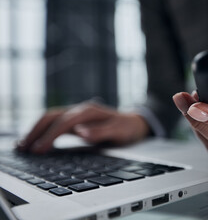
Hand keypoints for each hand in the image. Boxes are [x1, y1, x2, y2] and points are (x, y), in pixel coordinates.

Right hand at [17, 102, 149, 153]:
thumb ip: (100, 132)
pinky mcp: (76, 120)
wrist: (133, 123)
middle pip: (52, 117)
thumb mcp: (118, 132)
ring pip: (50, 119)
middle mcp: (80, 110)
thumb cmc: (126, 128)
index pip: (64, 123)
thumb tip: (80, 132)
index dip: (49, 136)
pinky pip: (55, 123)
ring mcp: (77, 114)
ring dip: (35, 130)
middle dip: (35, 131)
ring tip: (22, 145)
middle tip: (23, 148)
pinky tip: (36, 141)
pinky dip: (43, 131)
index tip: (38, 150)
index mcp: (89, 112)